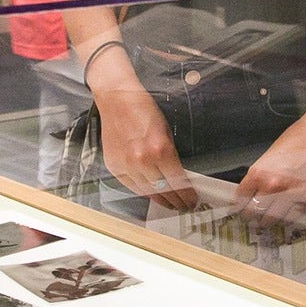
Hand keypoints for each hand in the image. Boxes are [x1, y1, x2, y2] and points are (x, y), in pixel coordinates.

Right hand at [90, 84, 194, 209]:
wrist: (116, 100)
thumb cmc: (143, 109)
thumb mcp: (166, 130)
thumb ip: (170, 155)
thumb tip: (178, 175)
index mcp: (160, 149)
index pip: (178, 181)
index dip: (186, 194)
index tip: (192, 200)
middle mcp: (143, 160)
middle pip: (163, 190)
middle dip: (175, 200)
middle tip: (183, 206)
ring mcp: (126, 165)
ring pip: (147, 192)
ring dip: (160, 200)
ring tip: (169, 204)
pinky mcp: (114, 166)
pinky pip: (130, 186)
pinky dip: (142, 191)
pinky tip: (151, 194)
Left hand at [234, 116, 305, 226]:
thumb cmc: (297, 138)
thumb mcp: (270, 155)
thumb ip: (262, 173)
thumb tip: (255, 189)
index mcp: (259, 172)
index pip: (242, 197)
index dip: (238, 205)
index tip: (239, 209)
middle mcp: (272, 186)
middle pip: (254, 211)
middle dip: (250, 217)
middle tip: (250, 220)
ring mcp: (290, 194)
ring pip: (273, 218)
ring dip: (267, 222)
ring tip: (264, 223)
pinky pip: (293, 217)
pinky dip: (287, 220)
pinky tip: (283, 219)